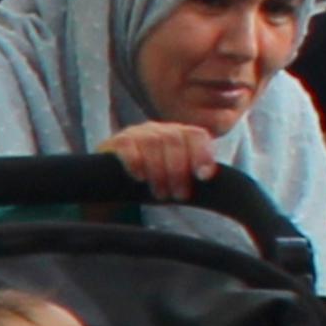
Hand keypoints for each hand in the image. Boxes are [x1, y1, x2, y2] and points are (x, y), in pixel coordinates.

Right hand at [103, 120, 222, 200]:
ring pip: (152, 142)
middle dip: (179, 170)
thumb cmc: (154, 183)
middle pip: (174, 140)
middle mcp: (160, 130)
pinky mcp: (116, 142)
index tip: (204, 177)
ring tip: (161, 194)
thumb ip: (195, 175)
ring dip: (159, 171)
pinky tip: (140, 178)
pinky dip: (136, 162)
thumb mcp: (178, 179)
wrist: (116, 185)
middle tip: (179, 195)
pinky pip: (128, 147)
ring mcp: (137, 133)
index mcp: (180, 135)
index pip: (196, 135)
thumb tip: (209, 177)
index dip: (202, 154)